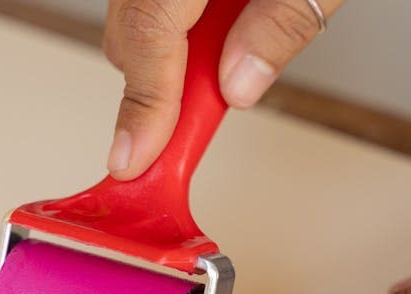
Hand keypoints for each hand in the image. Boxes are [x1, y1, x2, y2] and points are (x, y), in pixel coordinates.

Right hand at [102, 0, 340, 178]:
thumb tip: (239, 86)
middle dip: (160, 83)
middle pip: (130, 29)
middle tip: (207, 118)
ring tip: (235, 50)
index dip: (142, 107)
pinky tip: (225, 19)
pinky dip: (181, 20)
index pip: (148, 34)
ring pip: (135, 12)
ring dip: (172, 48)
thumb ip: (280, 25)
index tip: (134, 162)